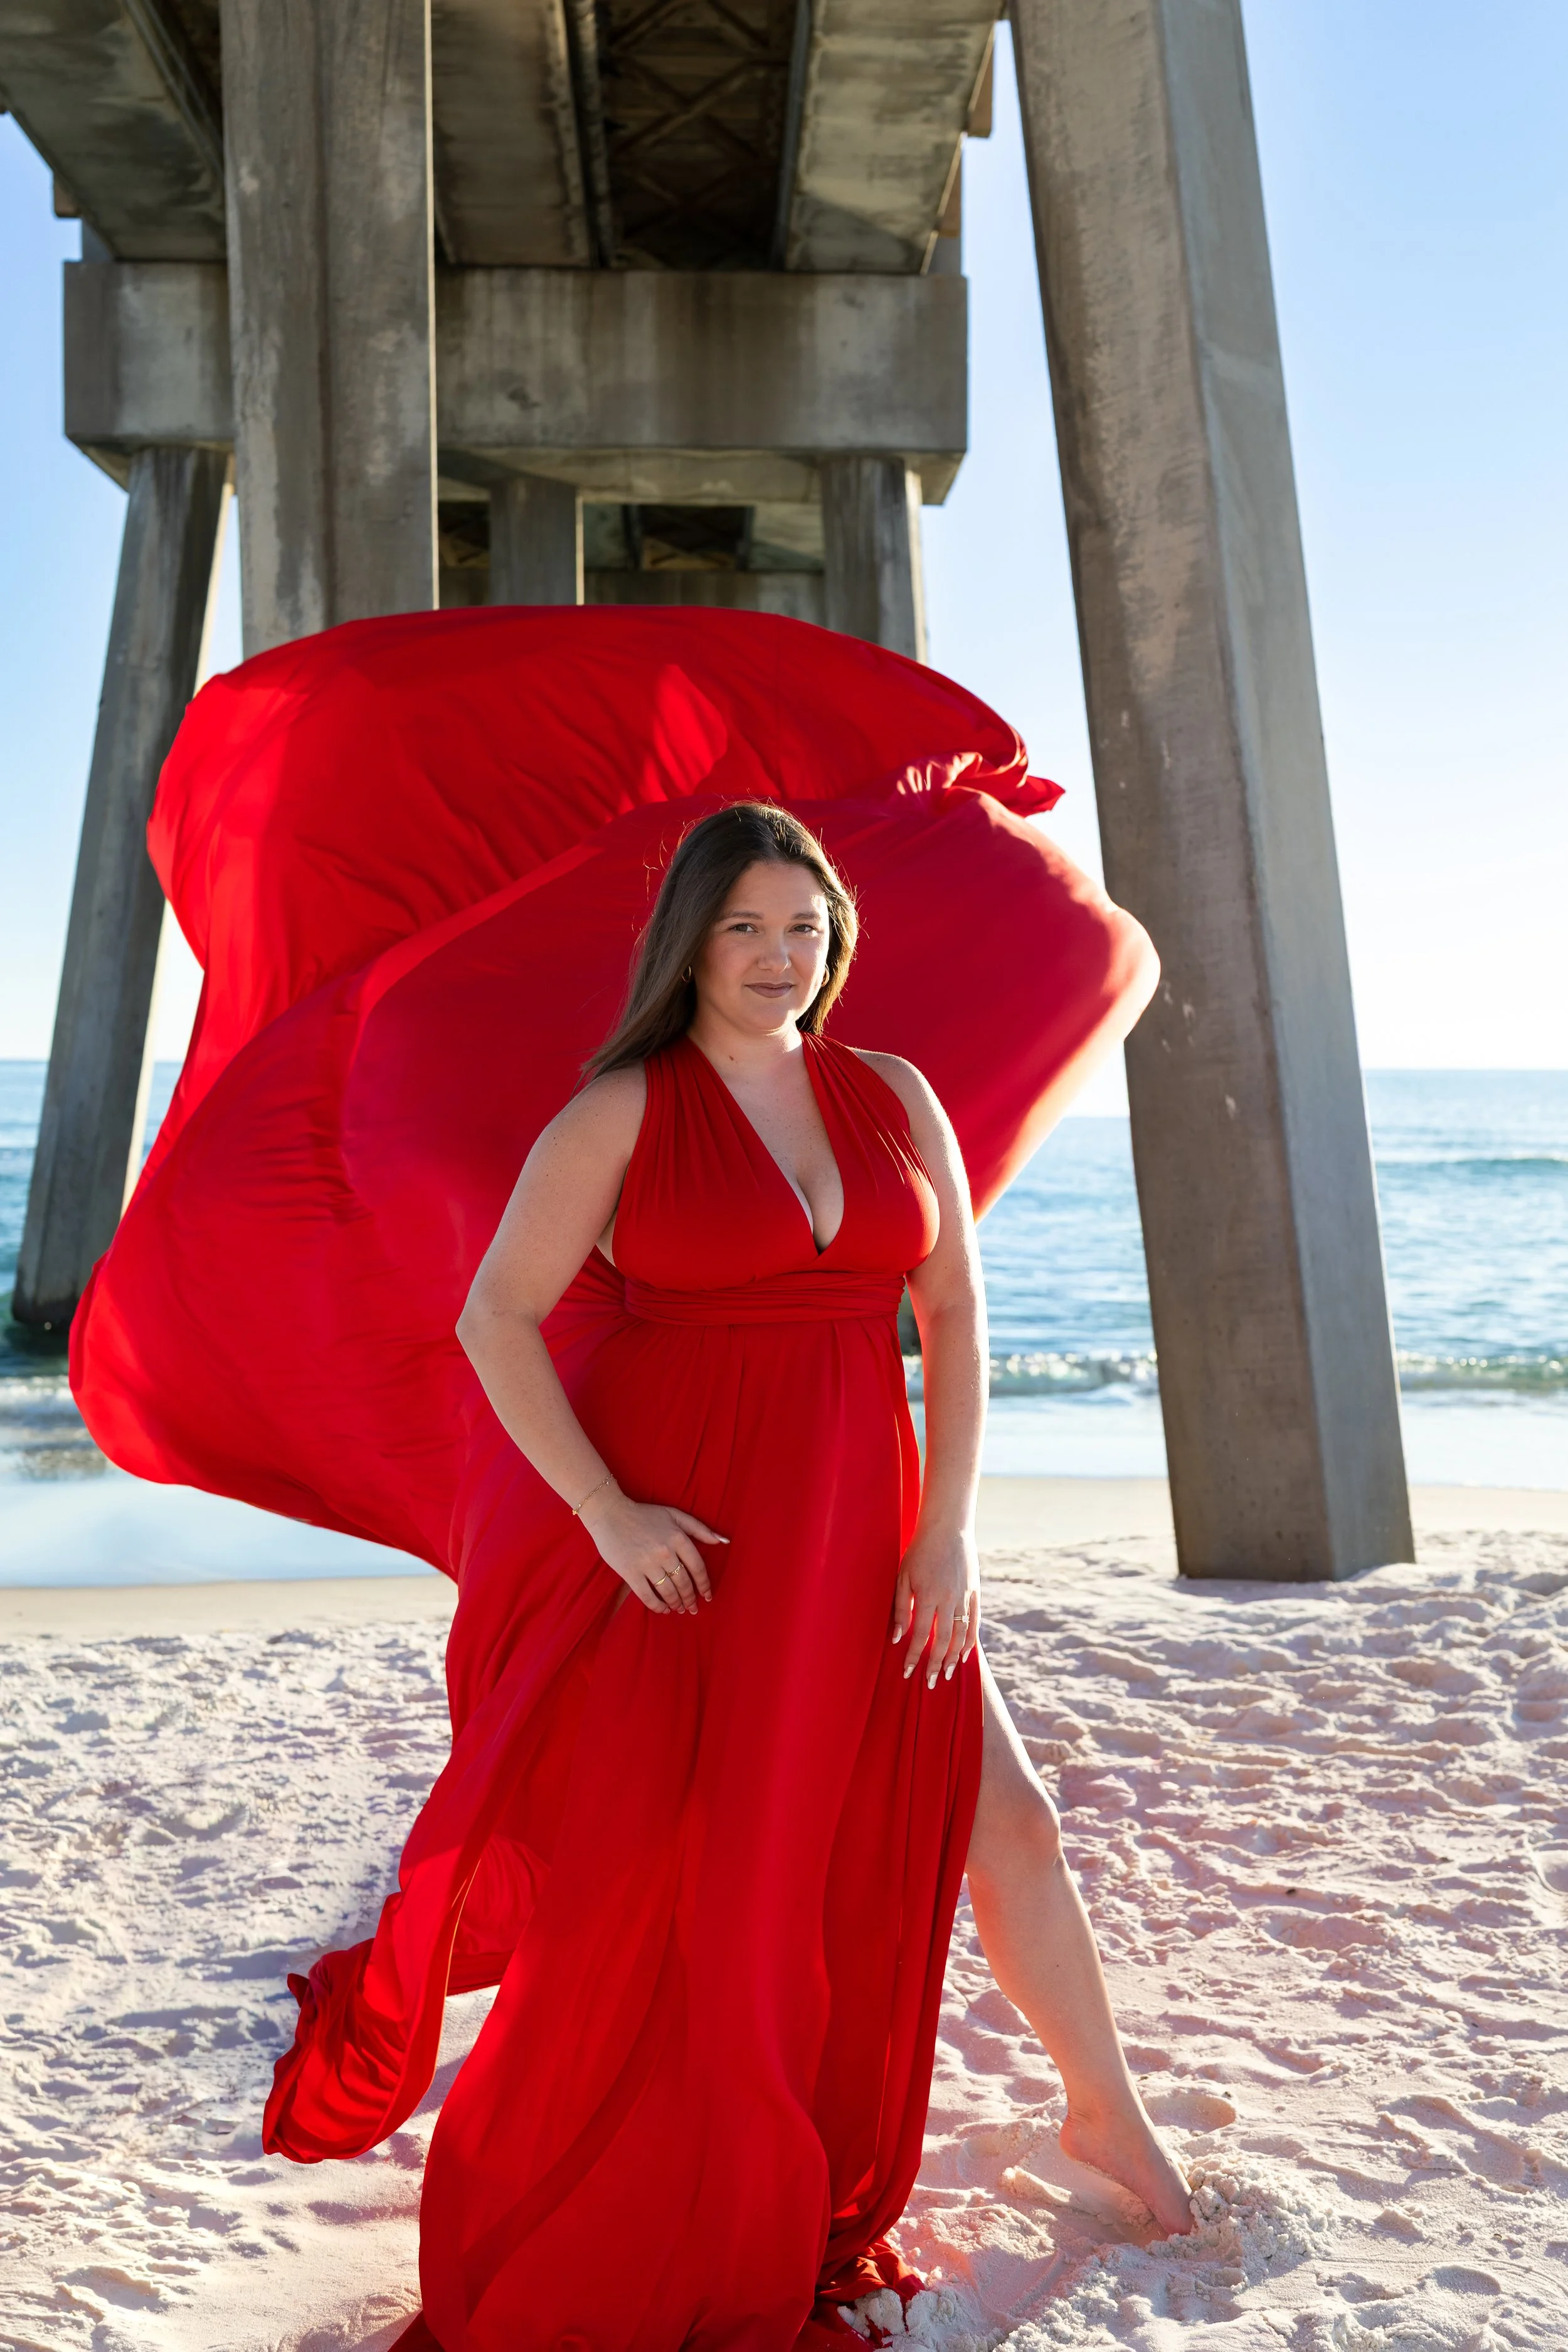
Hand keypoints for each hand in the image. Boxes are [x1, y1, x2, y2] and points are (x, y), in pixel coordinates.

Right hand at [579, 1486, 726, 1616]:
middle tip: (693, 1607)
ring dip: (677, 1603)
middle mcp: (665, 1552)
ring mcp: (647, 1563)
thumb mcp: (674, 1514)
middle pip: (684, 1583)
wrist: (610, 1513)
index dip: (705, 1585)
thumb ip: (700, 1528)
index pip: (698, 1567)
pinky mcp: (630, 1573)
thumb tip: (723, 1541)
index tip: (708, 1595)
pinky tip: (664, 1609)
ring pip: (668, 1591)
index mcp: (678, 1538)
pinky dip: (658, 1606)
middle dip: (691, 1598)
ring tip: (680, 1609)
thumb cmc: (644, 1514)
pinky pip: (648, 1596)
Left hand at [890, 1525, 979, 1688]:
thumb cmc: (918, 1552)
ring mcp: (964, 1597)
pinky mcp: (975, 1592)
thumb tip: (898, 1638)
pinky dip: (971, 1640)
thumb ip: (900, 1609)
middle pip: (942, 1641)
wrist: (946, 1529)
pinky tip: (965, 1654)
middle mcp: (948, 1600)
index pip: (919, 1636)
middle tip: (930, 1683)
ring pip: (961, 1635)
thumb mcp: (902, 1578)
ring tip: (948, 1674)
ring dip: (954, 1657)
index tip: (908, 1673)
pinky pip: (975, 1622)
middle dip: (935, 1664)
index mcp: (927, 1597)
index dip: (913, 1657)